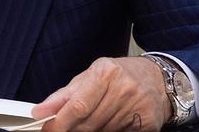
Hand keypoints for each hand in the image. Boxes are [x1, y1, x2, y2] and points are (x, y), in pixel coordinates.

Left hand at [31, 57, 171, 130]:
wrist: (158, 79)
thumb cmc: (120, 75)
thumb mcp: (90, 75)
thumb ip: (64, 95)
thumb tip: (41, 110)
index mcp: (106, 72)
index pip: (78, 105)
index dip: (60, 122)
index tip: (48, 128)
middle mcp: (124, 89)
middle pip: (88, 123)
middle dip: (72, 128)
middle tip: (66, 126)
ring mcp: (137, 107)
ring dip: (91, 130)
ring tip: (95, 117)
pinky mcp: (148, 124)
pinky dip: (108, 131)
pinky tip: (111, 121)